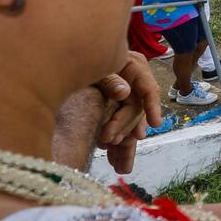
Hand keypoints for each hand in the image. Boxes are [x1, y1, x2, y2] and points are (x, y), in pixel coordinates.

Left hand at [93, 52, 162, 172]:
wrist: (65, 60)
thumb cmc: (81, 57)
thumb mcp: (96, 66)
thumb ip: (110, 79)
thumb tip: (125, 93)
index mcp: (135, 68)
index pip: (149, 88)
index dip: (153, 106)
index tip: (155, 123)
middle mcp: (134, 84)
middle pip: (136, 110)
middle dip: (124, 127)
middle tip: (108, 140)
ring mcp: (126, 99)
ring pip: (130, 124)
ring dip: (123, 146)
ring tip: (116, 163)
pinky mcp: (116, 112)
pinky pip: (121, 130)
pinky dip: (117, 145)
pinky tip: (115, 160)